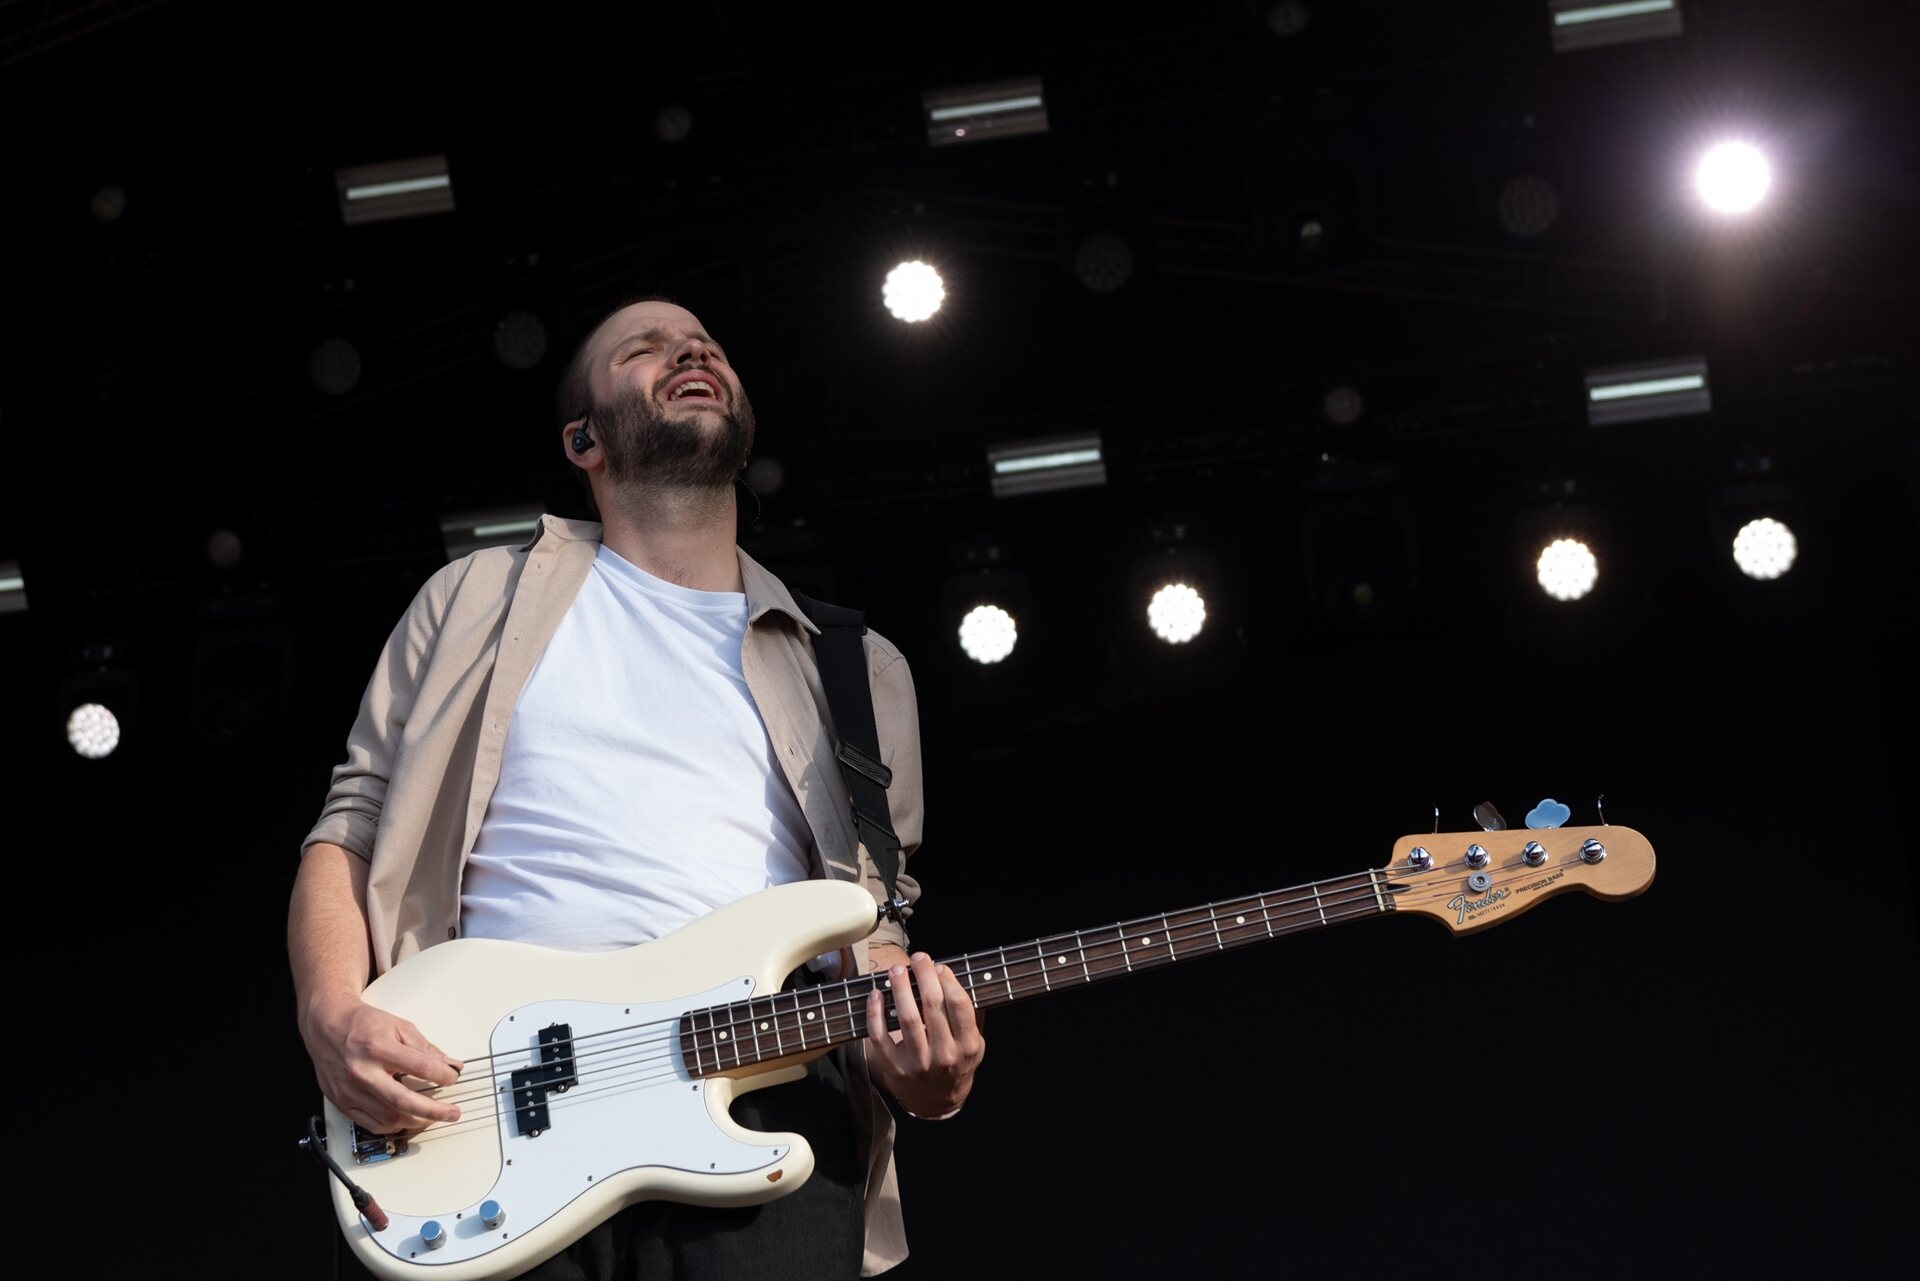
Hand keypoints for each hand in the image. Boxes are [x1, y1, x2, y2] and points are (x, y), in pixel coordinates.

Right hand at [302, 996, 464, 1134]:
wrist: (326, 1025)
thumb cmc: (361, 1024)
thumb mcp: (398, 1026)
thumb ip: (424, 1047)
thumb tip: (448, 1064)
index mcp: (378, 1048)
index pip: (420, 1067)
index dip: (443, 1075)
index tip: (452, 1078)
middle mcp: (362, 1072)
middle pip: (404, 1101)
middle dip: (434, 1111)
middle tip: (452, 1112)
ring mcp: (350, 1090)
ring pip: (389, 1118)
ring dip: (416, 1121)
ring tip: (432, 1117)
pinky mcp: (342, 1102)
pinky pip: (371, 1124)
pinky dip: (393, 1126)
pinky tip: (406, 1120)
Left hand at [863, 950, 984, 1119]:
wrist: (937, 1101)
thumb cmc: (957, 1064)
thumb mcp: (975, 1044)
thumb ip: (968, 1016)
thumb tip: (951, 976)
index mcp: (967, 1046)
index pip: (959, 1005)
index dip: (948, 980)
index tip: (939, 966)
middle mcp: (944, 1055)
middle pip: (932, 1006)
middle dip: (924, 976)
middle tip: (918, 958)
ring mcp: (918, 1063)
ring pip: (907, 1018)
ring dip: (901, 989)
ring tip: (897, 969)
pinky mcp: (894, 1067)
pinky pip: (880, 1035)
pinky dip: (875, 1013)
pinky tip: (876, 994)